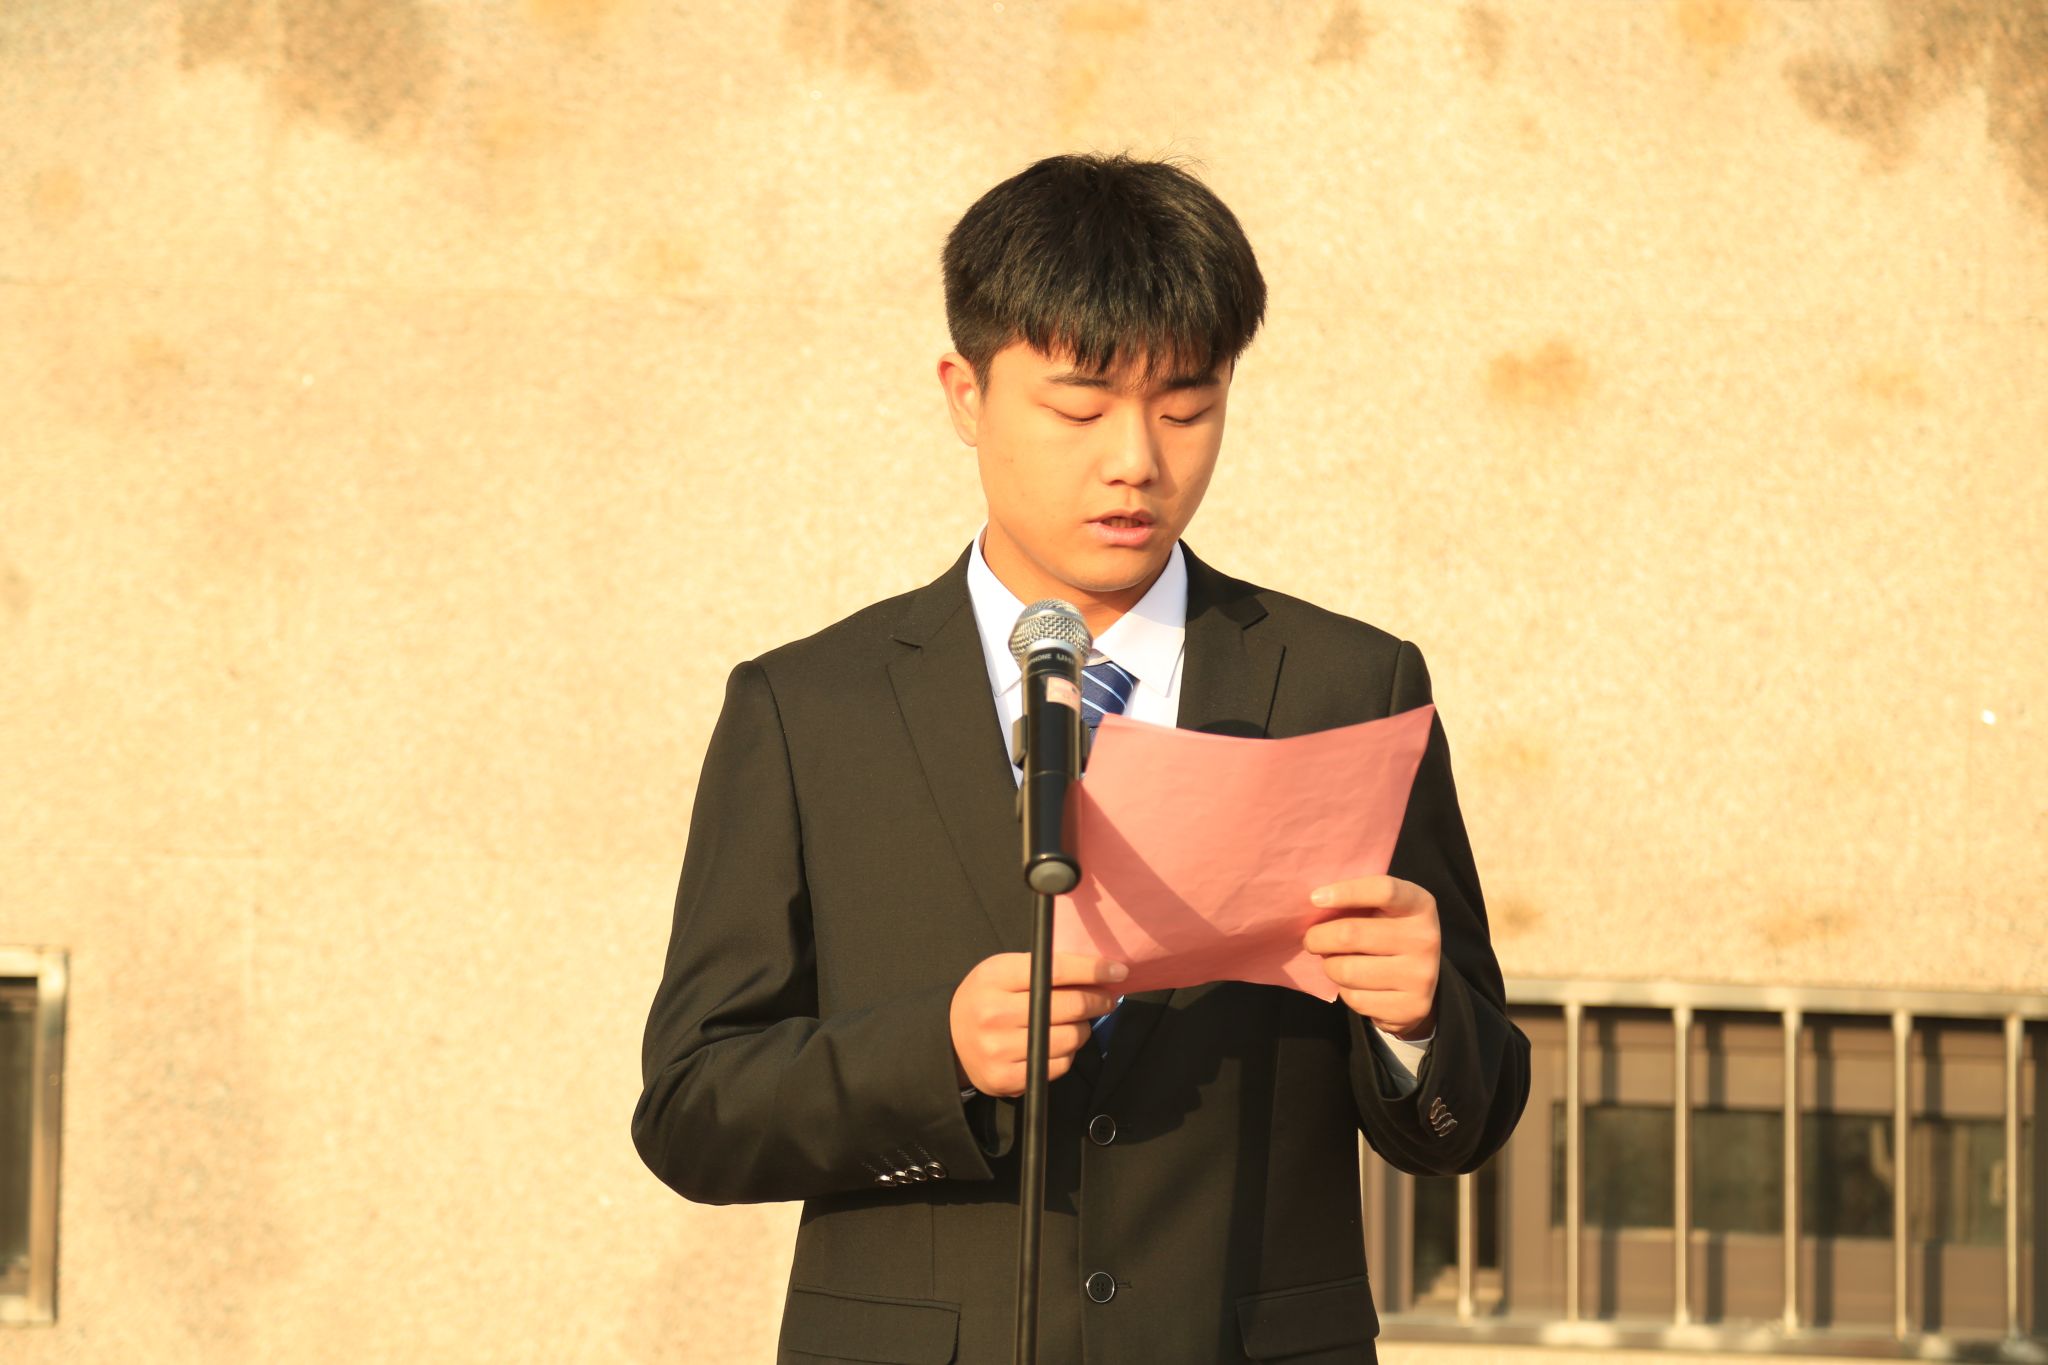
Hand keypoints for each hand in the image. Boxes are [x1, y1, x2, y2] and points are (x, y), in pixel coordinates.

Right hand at [950, 952, 1127, 1095]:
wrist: (949, 1039)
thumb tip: (1098, 972)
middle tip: (1106, 998)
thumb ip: (1043, 968)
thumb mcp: (1004, 971)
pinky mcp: (1006, 1077)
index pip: (1056, 970)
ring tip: (1075, 1023)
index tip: (1118, 970)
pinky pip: (1058, 1066)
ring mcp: (1000, 1049)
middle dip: (1098, 1000)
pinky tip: (1056, 1044)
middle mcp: (996, 1013)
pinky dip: (1066, 1054)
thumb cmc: (986, 997)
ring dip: (1083, 1029)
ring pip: (1070, 1039)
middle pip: (1070, 1006)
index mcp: (996, 977)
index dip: (1093, 970)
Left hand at [1302, 875, 1439, 1039]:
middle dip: (1318, 938)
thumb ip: (1357, 902)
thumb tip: (1315, 904)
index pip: (1383, 890)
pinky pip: (1355, 998)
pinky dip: (1345, 991)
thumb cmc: (1387, 933)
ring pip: (1346, 970)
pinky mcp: (1411, 1007)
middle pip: (1350, 934)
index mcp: (1420, 905)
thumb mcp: (1383, 910)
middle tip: (1312, 940)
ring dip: (1330, 966)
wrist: (1418, 982)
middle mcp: (1425, 938)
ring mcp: (1420, 975)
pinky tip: (1357, 984)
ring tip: (1336, 962)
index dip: (1346, 892)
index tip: (1315, 899)